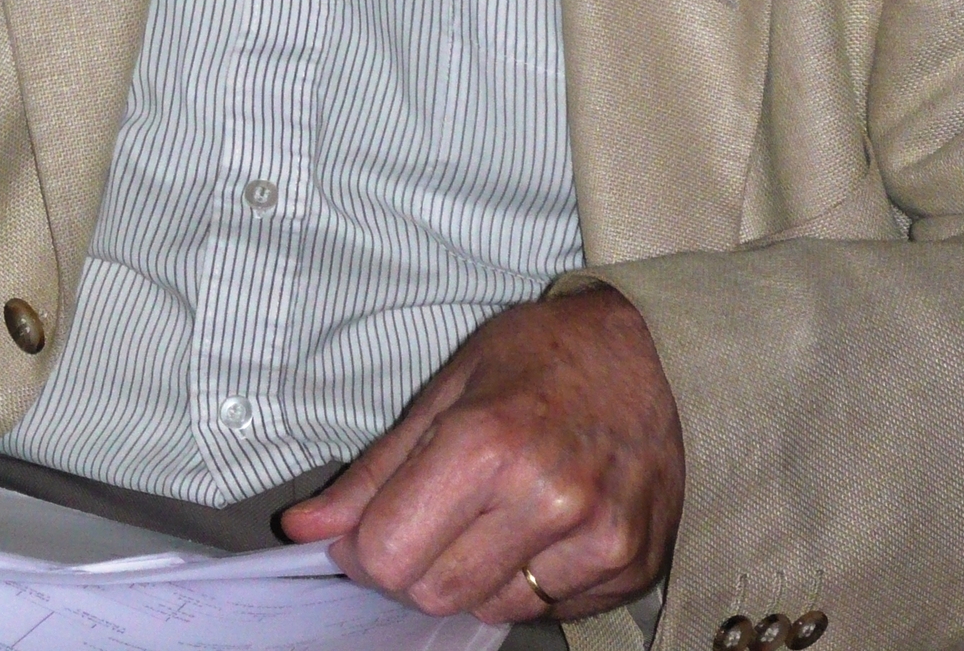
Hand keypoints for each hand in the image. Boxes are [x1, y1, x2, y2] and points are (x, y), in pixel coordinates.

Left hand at [282, 287, 683, 622]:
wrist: (661, 353)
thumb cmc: (548, 354)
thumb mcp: (452, 385)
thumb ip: (378, 467)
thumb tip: (303, 527)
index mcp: (489, 442)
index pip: (389, 553)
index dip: (363, 548)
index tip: (368, 527)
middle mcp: (546, 500)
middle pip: (433, 593)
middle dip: (414, 564)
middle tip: (432, 515)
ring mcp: (595, 541)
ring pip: (488, 610)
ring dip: (472, 574)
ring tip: (495, 510)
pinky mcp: (629, 569)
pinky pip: (546, 609)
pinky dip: (528, 578)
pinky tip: (543, 523)